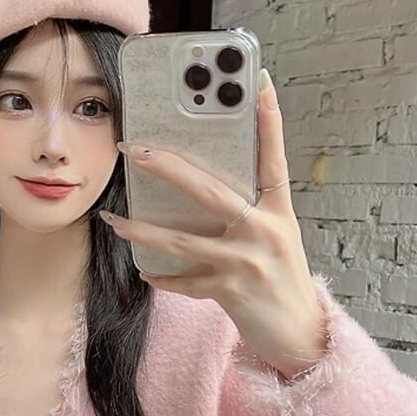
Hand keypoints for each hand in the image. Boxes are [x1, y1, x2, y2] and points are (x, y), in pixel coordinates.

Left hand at [101, 78, 327, 378]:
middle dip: (169, 168)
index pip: (273, 158)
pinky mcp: (231, 292)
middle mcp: (263, 231)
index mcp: (278, 210)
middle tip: (137, 150)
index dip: (268, 121)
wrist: (300, 332)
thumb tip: (208, 182)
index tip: (257, 83)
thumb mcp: (278, 234)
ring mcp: (246, 262)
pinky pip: (187, 282)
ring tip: (116, 220)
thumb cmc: (283, 278)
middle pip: (210, 191)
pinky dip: (164, 278)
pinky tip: (145, 270)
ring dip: (145, 230)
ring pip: (184, 240)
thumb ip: (252, 208)